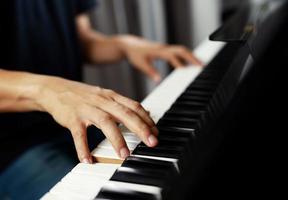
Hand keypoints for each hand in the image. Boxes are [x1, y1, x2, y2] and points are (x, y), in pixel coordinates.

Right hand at [37, 76, 157, 162]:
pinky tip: (88, 159)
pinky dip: (83, 148)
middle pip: (125, 113)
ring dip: (117, 139)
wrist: (54, 89)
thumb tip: (146, 112)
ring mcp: (87, 109)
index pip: (134, 106)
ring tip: (125, 155)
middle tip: (152, 142)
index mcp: (111, 96)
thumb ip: (124, 104)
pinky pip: (79, 134)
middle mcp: (102, 101)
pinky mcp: (72, 118)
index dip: (147, 119)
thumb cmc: (83, 95)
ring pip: (105, 123)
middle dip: (140, 128)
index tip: (156, 132)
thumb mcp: (106, 96)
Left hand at [119, 35, 202, 81]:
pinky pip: (178, 51)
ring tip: (200, 64)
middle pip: (182, 50)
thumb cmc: (134, 54)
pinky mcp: (164, 49)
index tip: (189, 72)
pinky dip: (185, 56)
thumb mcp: (141, 64)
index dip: (181, 64)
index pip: (173, 56)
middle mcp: (164, 48)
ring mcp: (165, 48)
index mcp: (159, 51)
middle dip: (193, 58)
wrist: (128, 44)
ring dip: (191, 56)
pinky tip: (188, 63)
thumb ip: (150, 72)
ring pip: (181, 50)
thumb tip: (159, 81)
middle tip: (203, 66)